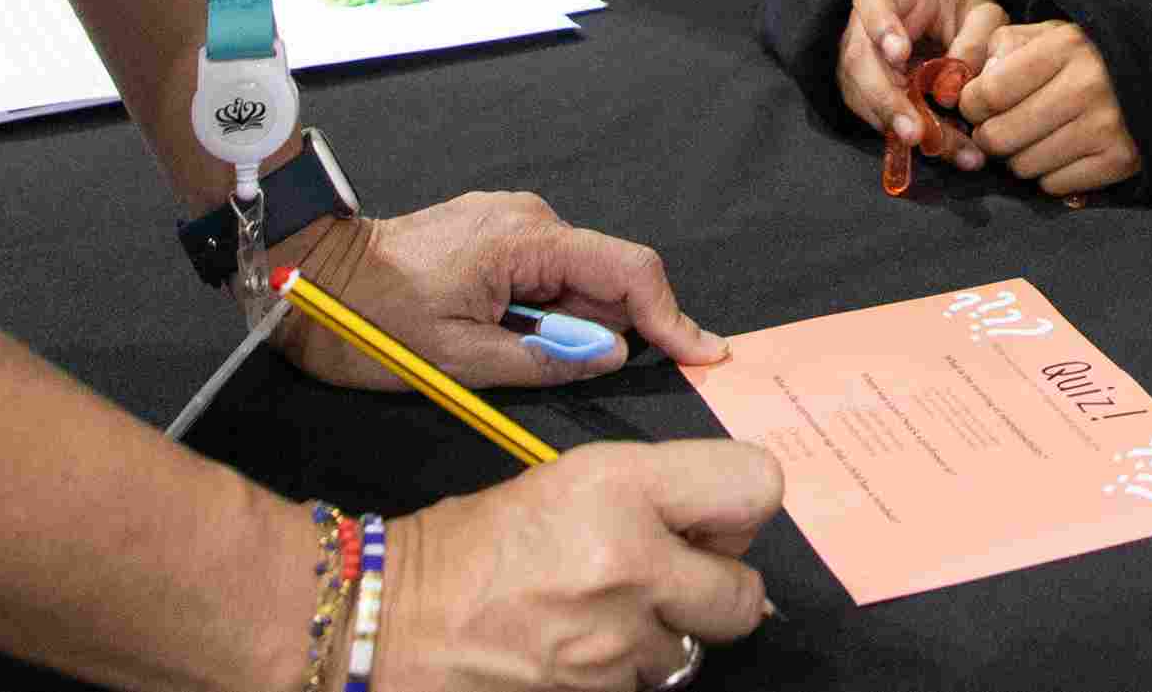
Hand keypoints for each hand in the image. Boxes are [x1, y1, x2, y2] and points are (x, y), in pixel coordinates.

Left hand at [282, 191, 727, 394]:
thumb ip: (544, 358)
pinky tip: (523, 339)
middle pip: (606, 274)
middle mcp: (530, 217)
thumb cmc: (374, 323)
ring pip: (575, 276)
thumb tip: (612, 354)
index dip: (671, 316)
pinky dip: (551, 308)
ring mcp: (510, 219)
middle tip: (601, 373)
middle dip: (618, 326)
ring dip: (575, 321)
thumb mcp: (459, 361)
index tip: (703, 354)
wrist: (308, 277)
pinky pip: (545, 272)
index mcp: (528, 240)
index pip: (629, 271)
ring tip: (524, 358)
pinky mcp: (492, 231)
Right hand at [377, 441, 779, 690]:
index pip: (757, 486)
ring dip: (665, 633)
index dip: (742, 508)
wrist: (395, 619)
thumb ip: (657, 491)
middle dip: (717, 589)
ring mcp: (614, 639)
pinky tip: (582, 644)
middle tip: (672, 575)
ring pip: (694, 648)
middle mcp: (630, 560)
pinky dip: (626, 669)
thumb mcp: (571, 480)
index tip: (711, 520)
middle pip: (745, 593)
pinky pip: (645, 683)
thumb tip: (724, 524)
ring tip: (606, 611)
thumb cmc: (477, 543)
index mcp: (623, 484)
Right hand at [837, 0, 1008, 168]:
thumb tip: (954, 87)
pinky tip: (952, 151)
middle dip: (887, 101)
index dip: (882, 26)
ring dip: (904, 129)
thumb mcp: (984, 16)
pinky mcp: (866, 98)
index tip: (900, 54)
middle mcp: (864, 30)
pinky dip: (916, 139)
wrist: (948, 32)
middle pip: (861, 62)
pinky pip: (882, 121)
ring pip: (867, 100)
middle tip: (914, 132)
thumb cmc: (964, 17)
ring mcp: (860, 66)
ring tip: (949, 149)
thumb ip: (977, 39)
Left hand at [954, 20, 1139, 197]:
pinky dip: (1048, 174)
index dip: (972, 104)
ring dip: (1019, 156)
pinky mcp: (1118, 161)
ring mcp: (1104, 128)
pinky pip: (1053, 185)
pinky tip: (1061, 151)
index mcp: (1064, 48)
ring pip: (1023, 166)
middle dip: (990, 135)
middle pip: (999, 137)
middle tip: (1002, 126)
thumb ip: (1003, 49)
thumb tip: (966, 87)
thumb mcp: (1048, 34)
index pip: (989, 93)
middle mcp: (1085, 87)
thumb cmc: (1087, 54)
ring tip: (1036, 136)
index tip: (979, 104)